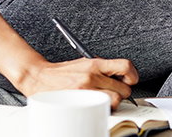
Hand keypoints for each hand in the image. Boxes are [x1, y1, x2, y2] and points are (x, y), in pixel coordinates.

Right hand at [19, 57, 138, 109]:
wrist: (38, 77)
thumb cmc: (62, 73)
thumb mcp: (84, 63)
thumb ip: (103, 68)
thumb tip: (121, 77)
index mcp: (94, 63)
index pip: (125, 66)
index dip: (132, 75)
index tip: (130, 80)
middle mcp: (92, 76)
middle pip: (124, 89)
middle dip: (122, 93)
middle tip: (114, 92)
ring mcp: (86, 90)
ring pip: (115, 101)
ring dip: (112, 103)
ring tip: (103, 100)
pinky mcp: (79, 102)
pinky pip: (102, 109)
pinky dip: (102, 109)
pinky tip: (96, 106)